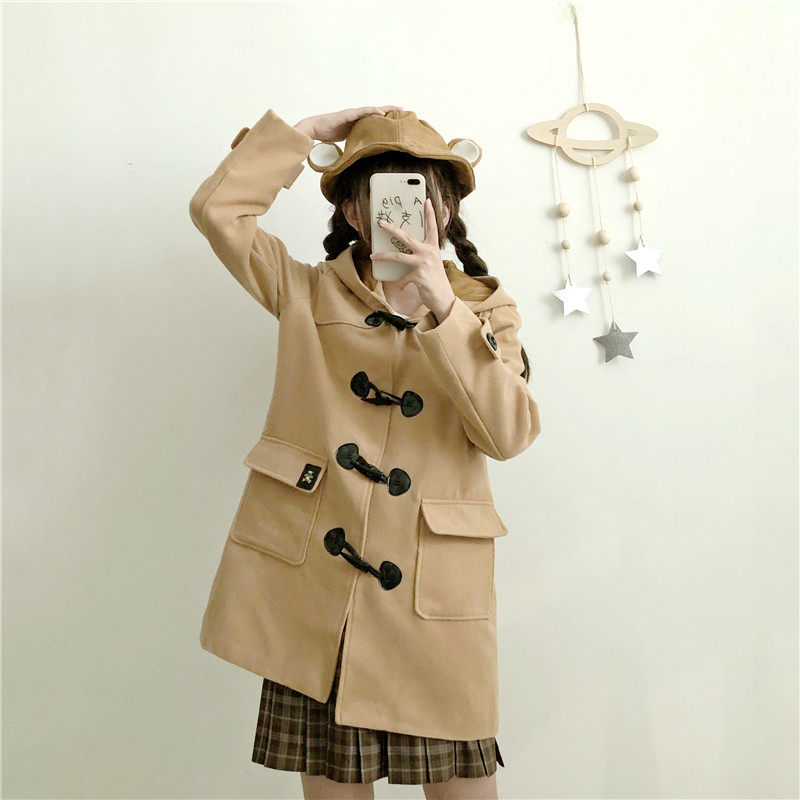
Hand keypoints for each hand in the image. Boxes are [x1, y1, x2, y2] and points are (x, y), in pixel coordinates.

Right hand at [294, 105, 403, 141]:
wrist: (313, 129)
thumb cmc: (324, 136)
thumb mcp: (343, 144)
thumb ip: (350, 147)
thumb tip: (355, 161)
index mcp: (355, 124)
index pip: (372, 120)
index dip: (384, 120)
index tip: (396, 121)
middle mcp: (355, 117)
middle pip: (375, 113)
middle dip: (389, 111)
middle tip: (402, 110)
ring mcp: (351, 115)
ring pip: (371, 111)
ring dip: (385, 109)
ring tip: (397, 109)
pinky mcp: (347, 115)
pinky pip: (362, 112)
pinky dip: (372, 112)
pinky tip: (382, 112)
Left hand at [370, 198, 455, 321]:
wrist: (443, 298)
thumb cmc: (435, 280)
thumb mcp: (431, 264)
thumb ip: (421, 255)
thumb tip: (403, 251)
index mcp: (433, 247)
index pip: (432, 227)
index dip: (430, 213)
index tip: (427, 200)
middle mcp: (429, 252)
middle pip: (406, 237)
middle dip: (391, 228)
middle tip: (381, 222)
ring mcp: (423, 263)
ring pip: (398, 256)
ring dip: (383, 256)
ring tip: (372, 255)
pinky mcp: (418, 275)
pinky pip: (402, 277)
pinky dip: (400, 283)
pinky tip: (402, 287)